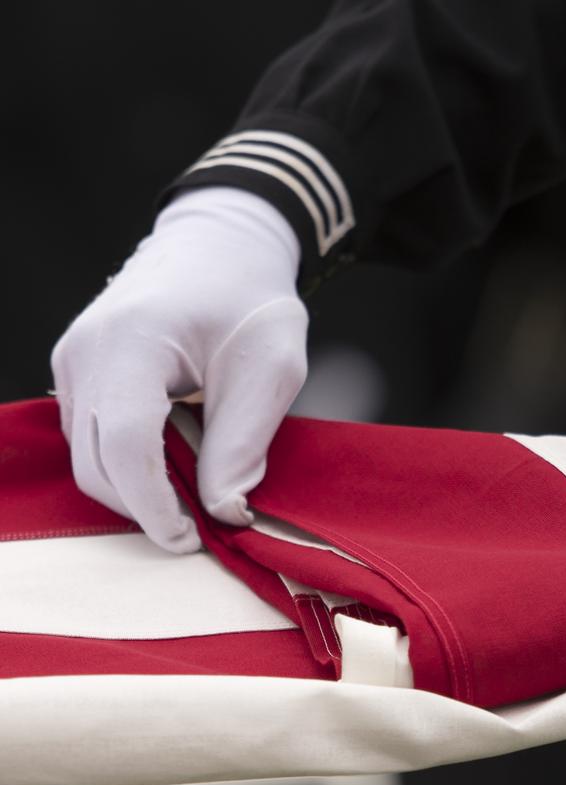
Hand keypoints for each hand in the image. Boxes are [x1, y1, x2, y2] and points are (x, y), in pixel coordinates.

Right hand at [51, 187, 306, 551]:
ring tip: (195, 491)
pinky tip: (175, 461)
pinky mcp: (78, 372)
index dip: (155, 506)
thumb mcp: (272, 366)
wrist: (219, 243)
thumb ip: (245, 440)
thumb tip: (224, 511)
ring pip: (88, 456)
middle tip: (201, 531)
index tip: (193, 539)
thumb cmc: (250, 296)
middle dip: (144, 508)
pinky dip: (128, 462)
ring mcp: (72, 362)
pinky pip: (93, 436)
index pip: (126, 446)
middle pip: (96, 463)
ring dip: (136, 488)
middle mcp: (84, 353)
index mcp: (130, 343)